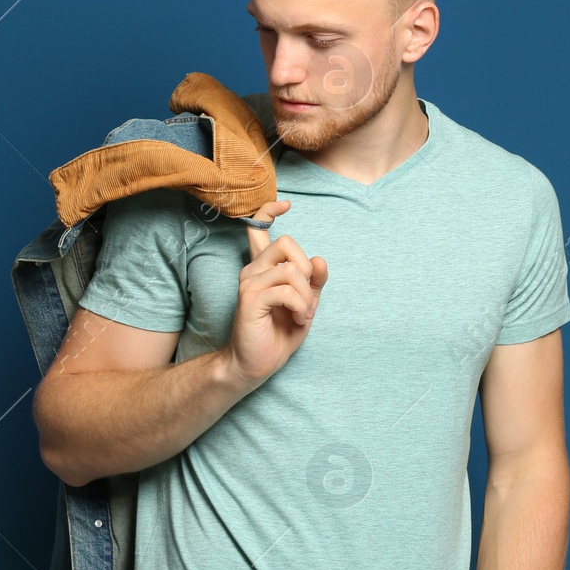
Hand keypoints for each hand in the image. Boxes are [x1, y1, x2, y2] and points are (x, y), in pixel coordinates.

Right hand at [217, 198, 328, 389]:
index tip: (286, 204)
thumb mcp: (306, 303)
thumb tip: (320, 259)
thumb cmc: (279, 333)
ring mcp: (249, 283)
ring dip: (307, 296)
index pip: (258, 226)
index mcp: (263, 267)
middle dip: (308, 272)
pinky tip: (299, 320)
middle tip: (307, 298)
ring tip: (304, 315)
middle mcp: (252, 270)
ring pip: (291, 270)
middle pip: (287, 243)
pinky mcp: (250, 300)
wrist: (256, 364)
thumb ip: (314, 281)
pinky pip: (286, 291)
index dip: (269, 210)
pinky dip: (301, 307)